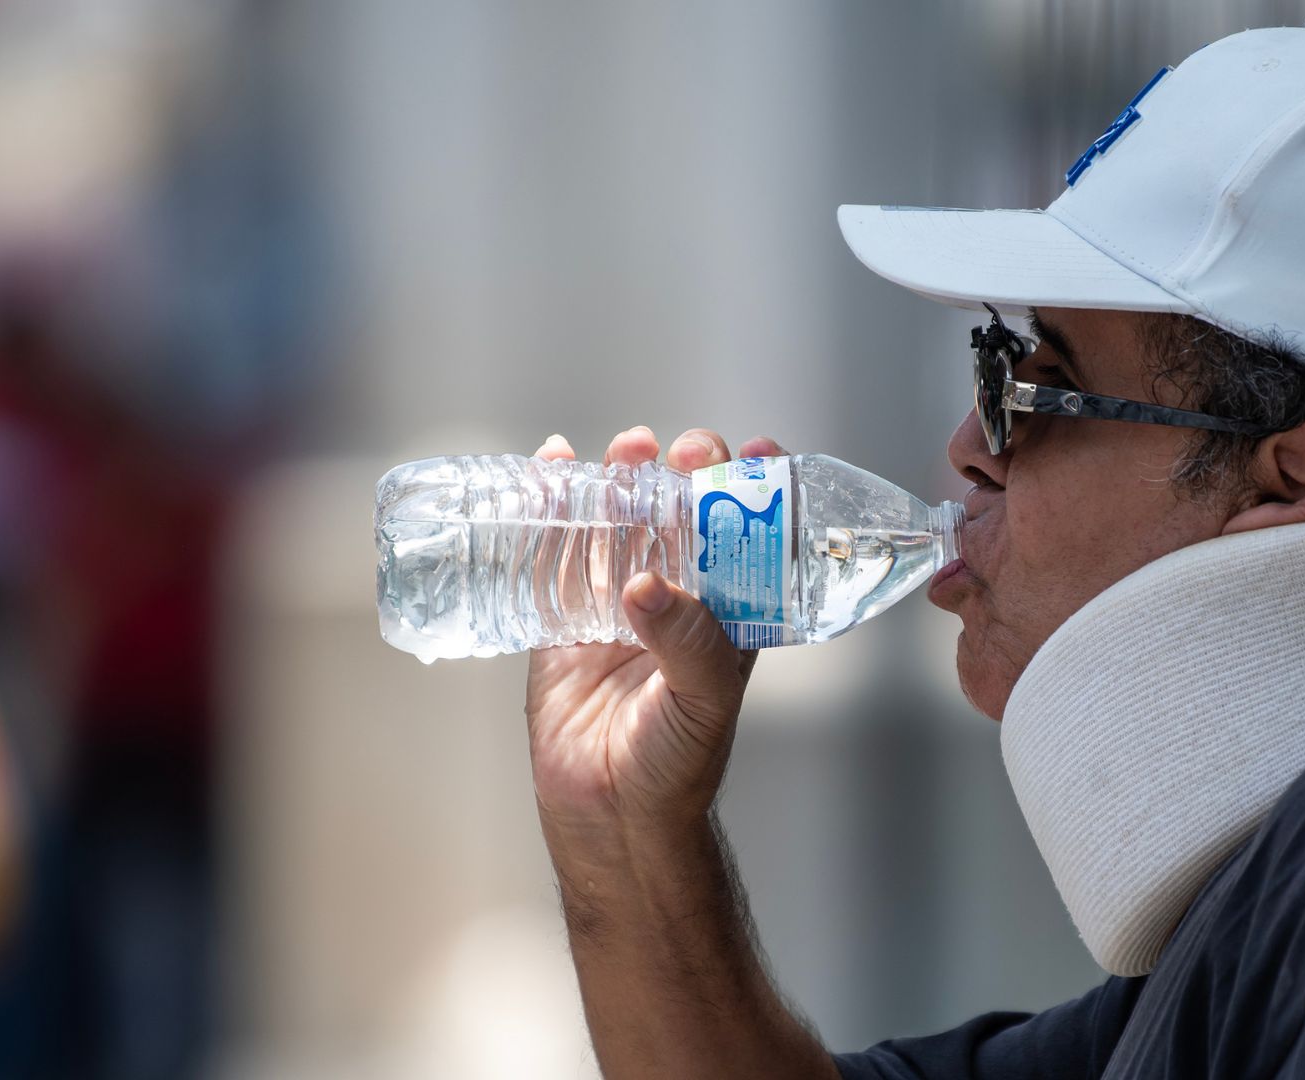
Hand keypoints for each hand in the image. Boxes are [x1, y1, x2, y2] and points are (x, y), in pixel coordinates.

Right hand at [524, 426, 786, 839]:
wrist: (609, 818)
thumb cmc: (675, 767)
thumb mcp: (701, 702)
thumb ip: (687, 642)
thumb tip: (648, 583)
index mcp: (728, 617)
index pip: (749, 539)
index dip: (752, 493)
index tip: (752, 453)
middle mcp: (677, 603)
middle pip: (682, 518)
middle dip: (685, 474)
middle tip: (682, 449)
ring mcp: (618, 608)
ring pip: (622, 525)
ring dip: (624, 479)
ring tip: (629, 447)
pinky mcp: (562, 622)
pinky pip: (557, 555)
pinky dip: (553, 507)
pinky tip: (552, 464)